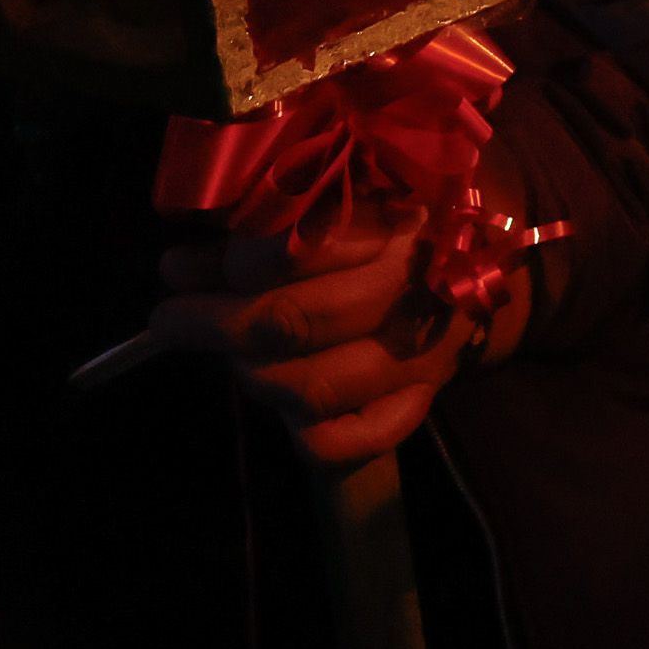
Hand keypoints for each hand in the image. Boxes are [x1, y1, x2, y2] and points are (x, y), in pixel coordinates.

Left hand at [150, 224, 475, 464]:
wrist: (477, 266)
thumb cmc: (388, 225)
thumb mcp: (337, 206)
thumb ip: (262, 231)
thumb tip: (178, 269)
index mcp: (400, 226)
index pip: (302, 249)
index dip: (231, 264)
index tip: (178, 270)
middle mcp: (417, 294)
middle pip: (297, 321)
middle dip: (216, 324)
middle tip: (171, 320)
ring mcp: (423, 357)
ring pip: (313, 388)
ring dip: (252, 374)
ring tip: (233, 355)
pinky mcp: (419, 403)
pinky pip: (349, 442)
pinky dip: (303, 434)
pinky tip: (287, 403)